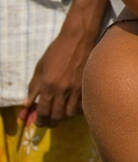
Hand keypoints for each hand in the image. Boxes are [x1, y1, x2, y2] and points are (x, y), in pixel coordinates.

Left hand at [22, 0, 106, 126]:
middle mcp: (61, 90)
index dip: (40, 120)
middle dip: (52, 122)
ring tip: (61, 113)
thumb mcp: (40, 67)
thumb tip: (27, 104)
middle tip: (50, 122)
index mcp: (47, 85)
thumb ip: (33, 87)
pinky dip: (77, 110)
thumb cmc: (56, 51)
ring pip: (70, 114)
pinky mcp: (87, 87)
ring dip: (65, 116)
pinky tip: (74, 106)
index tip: (39, 122)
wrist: (78, 39)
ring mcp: (76, 89)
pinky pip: (82, 106)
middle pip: (57, 116)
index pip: (42, 111)